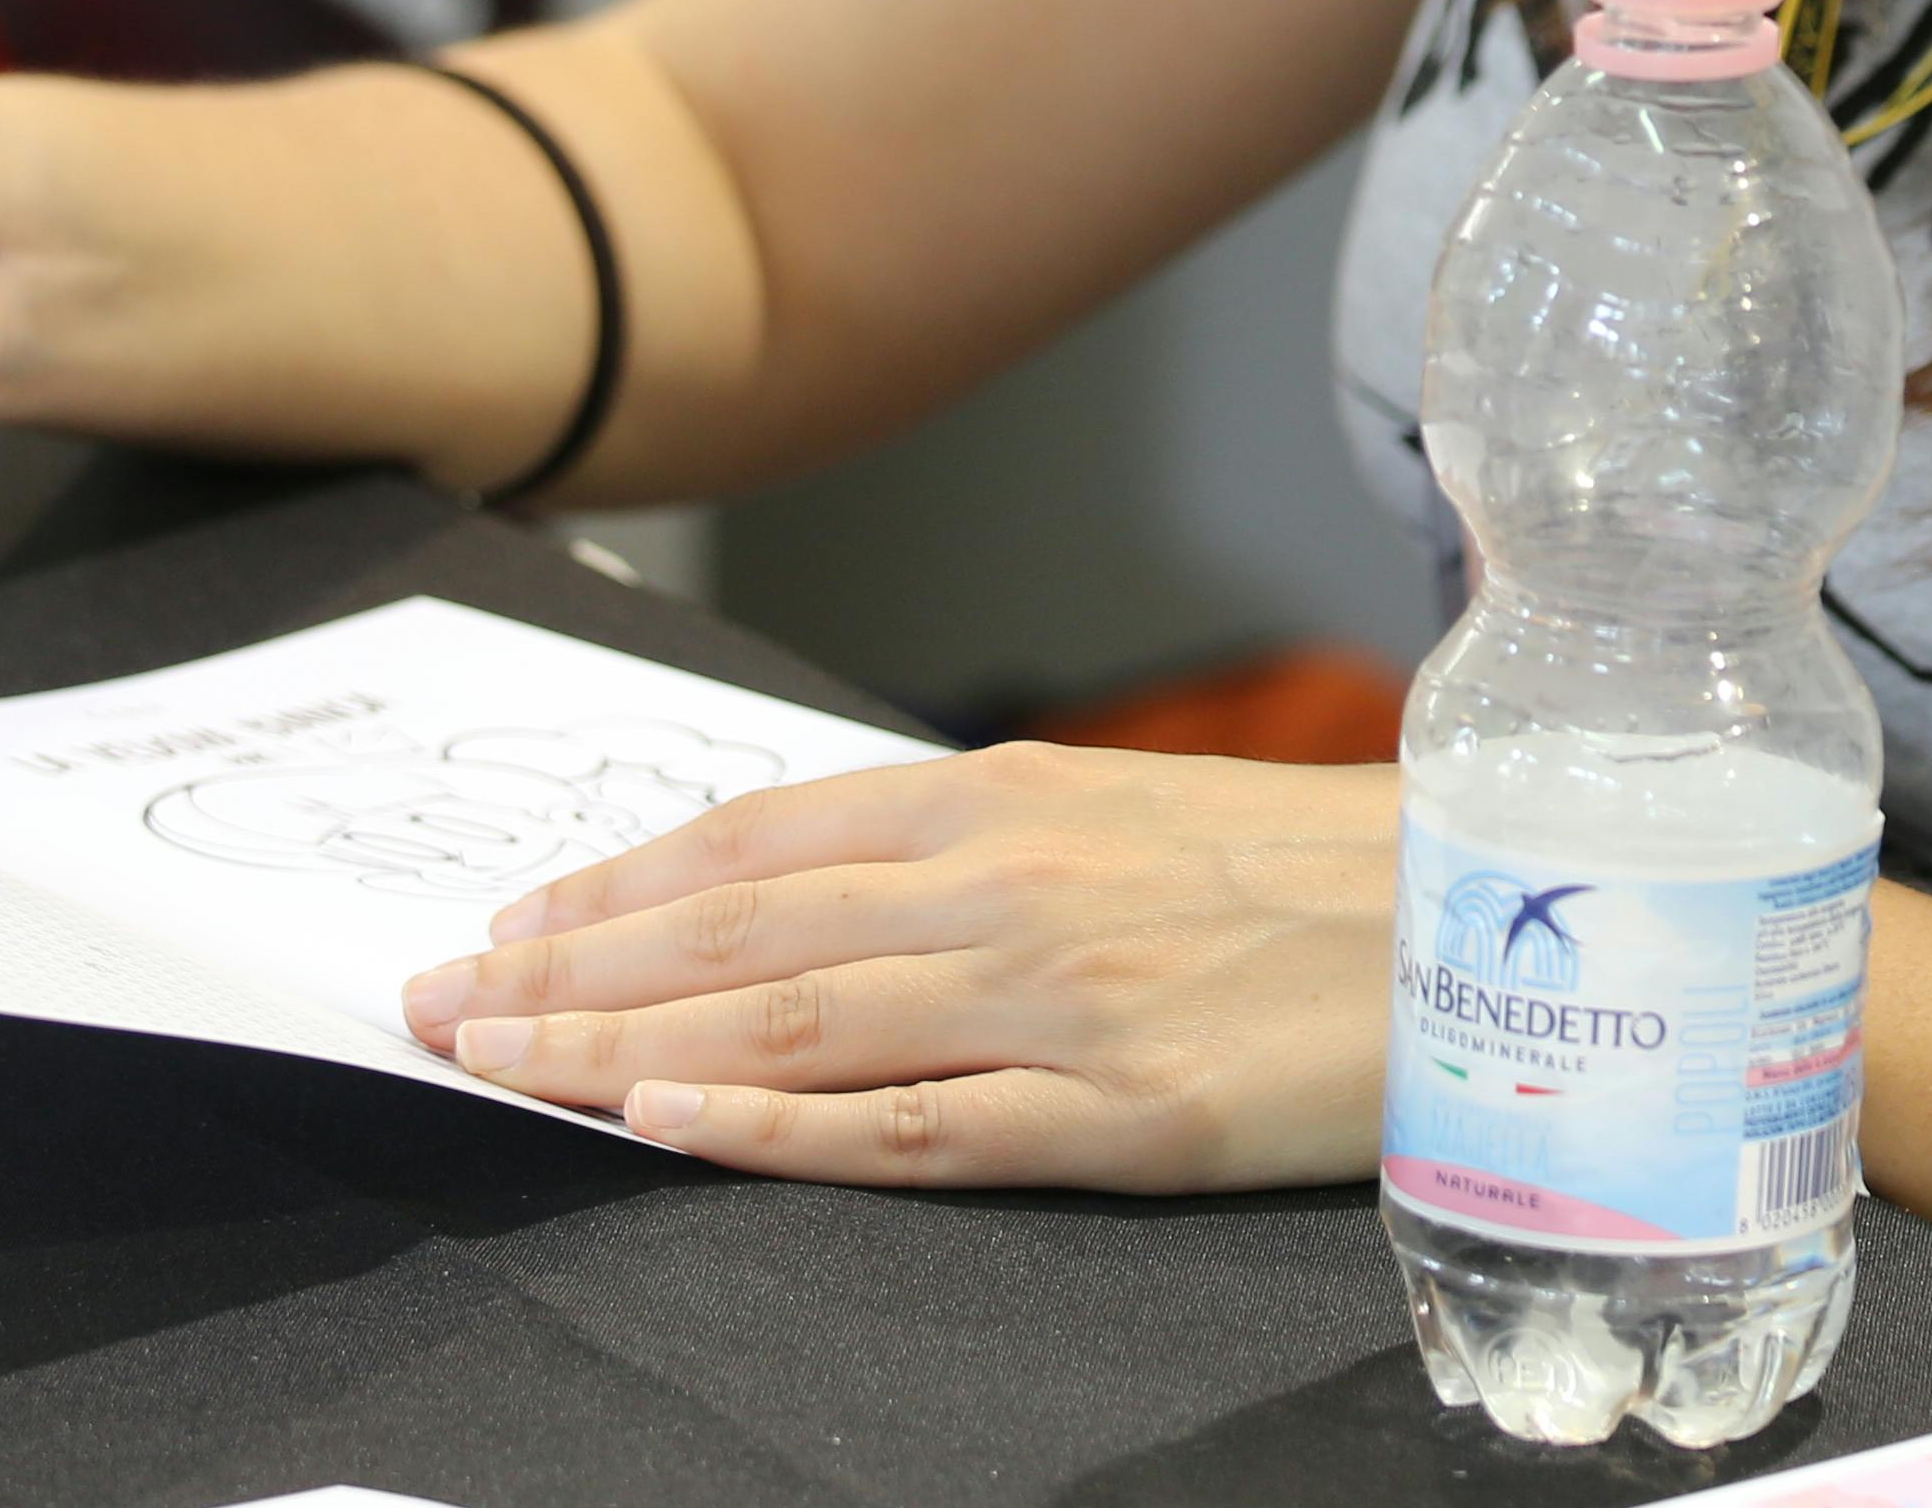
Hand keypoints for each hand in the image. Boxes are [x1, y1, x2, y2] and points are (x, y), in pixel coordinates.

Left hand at [393, 742, 1400, 1189]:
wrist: (1495, 923)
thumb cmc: (1311, 875)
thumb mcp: (1125, 817)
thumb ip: (973, 848)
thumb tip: (815, 888)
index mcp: (1007, 797)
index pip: (756, 840)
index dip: (613, 885)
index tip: (503, 927)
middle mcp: (1008, 883)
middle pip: (739, 933)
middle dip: (568, 973)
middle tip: (436, 1009)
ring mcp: (1056, 1000)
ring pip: (791, 1026)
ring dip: (624, 1051)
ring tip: (502, 1070)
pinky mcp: (1115, 1113)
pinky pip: (912, 1129)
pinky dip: (775, 1131)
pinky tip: (670, 1133)